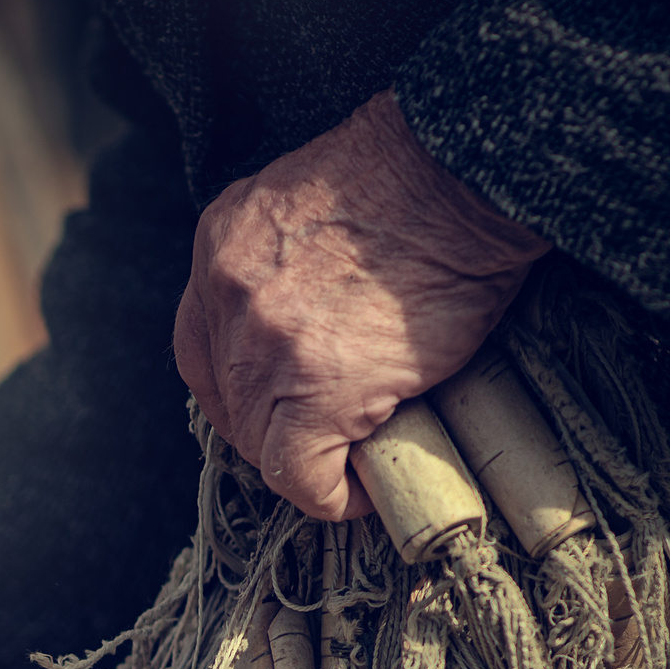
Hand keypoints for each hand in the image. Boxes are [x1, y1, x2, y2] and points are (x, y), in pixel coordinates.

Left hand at [173, 90, 549, 520]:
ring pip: (260, 443)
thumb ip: (289, 262)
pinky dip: (334, 496)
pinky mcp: (313, 389)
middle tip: (324, 442)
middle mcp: (225, 290)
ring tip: (356, 460)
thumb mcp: (320, 202)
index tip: (279, 402)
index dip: (239, 385)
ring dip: (306, 462)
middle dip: (270, 428)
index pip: (201, 342)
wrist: (467, 172)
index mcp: (222, 240)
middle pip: (226, 397)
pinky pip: (303, 477)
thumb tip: (312, 325)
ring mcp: (262, 342)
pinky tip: (368, 489)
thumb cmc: (424, 179)